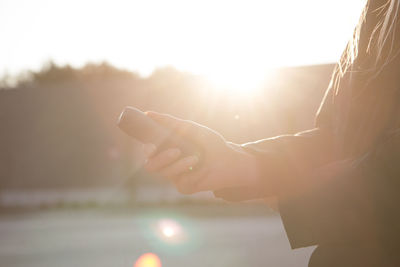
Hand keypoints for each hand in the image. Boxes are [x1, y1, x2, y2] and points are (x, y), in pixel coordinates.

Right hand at [142, 111, 259, 193]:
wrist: (230, 159)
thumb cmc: (210, 143)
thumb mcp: (190, 129)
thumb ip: (170, 123)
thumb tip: (148, 114)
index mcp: (168, 151)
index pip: (149, 153)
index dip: (146, 150)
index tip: (150, 145)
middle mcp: (169, 165)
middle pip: (151, 165)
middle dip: (158, 157)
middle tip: (170, 150)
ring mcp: (176, 177)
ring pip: (163, 172)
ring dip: (175, 162)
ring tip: (191, 156)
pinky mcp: (184, 187)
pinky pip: (177, 180)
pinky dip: (186, 169)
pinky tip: (196, 164)